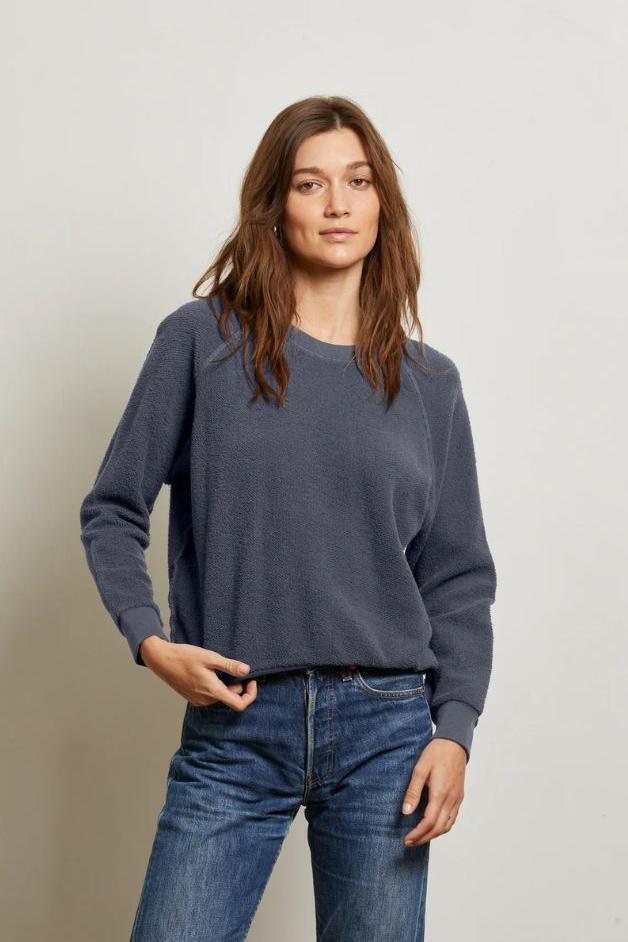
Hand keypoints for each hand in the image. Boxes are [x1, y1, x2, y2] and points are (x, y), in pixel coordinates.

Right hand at [139, 637, 256, 710]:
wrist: (161, 660)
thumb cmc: (184, 657)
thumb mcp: (210, 657)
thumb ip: (229, 666)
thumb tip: (247, 670)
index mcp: (213, 692)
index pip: (239, 704)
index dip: (250, 694)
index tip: (252, 681)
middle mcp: (206, 700)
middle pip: (231, 699)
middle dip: (238, 686)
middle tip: (237, 669)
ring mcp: (198, 700)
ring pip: (221, 697)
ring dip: (227, 686)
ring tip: (222, 669)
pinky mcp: (193, 697)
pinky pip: (211, 696)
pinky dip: (217, 687)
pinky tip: (212, 673)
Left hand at [400, 738, 465, 845]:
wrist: (454, 743)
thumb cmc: (436, 753)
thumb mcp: (420, 769)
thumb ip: (413, 791)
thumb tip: (406, 812)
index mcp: (440, 793)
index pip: (429, 822)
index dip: (417, 834)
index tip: (406, 840)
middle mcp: (451, 799)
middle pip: (438, 828)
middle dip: (423, 838)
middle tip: (409, 842)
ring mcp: (457, 799)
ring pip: (447, 826)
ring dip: (433, 835)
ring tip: (419, 837)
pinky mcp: (459, 797)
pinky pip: (452, 818)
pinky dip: (442, 827)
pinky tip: (432, 826)